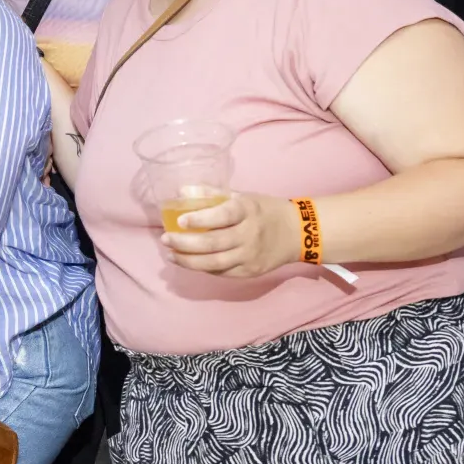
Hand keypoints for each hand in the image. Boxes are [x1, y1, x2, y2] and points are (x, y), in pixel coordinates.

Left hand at [160, 192, 302, 279]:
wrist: (298, 233)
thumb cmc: (264, 210)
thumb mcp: (242, 196)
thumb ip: (212, 194)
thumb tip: (181, 190)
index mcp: (248, 210)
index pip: (222, 215)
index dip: (200, 219)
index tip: (180, 221)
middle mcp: (250, 234)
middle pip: (214, 243)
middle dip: (185, 244)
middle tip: (165, 239)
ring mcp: (251, 256)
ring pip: (215, 263)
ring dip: (188, 261)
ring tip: (171, 254)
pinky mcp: (251, 272)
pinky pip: (222, 272)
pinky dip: (203, 268)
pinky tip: (190, 262)